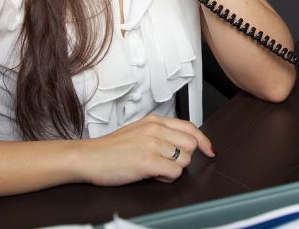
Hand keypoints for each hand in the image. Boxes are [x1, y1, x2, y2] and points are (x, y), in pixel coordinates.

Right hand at [78, 114, 214, 185]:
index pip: (190, 127)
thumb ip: (160, 133)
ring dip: (173, 169)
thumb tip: (181, 142)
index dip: (203, 141)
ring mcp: (152, 144)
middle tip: (167, 162)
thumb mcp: (138, 131)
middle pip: (191, 144)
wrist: (89, 157)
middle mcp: (155, 130)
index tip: (209, 150)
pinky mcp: (148, 161)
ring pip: (185, 160)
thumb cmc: (111, 149)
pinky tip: (153, 174)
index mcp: (154, 121)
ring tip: (156, 169)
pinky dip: (167, 177)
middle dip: (183, 157)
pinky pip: (174, 172)